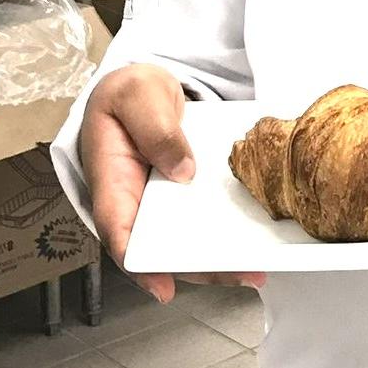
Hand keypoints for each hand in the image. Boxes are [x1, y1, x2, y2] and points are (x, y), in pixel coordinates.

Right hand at [80, 63, 265, 303]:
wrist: (142, 83)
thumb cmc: (129, 91)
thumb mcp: (137, 96)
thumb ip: (155, 129)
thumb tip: (182, 170)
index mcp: (112, 181)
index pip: (119, 231)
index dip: (140, 264)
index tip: (164, 285)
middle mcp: (136, 201)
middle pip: (161, 247)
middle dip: (197, 269)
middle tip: (239, 276)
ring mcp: (162, 200)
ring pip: (185, 239)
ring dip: (217, 259)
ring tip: (255, 271)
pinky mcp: (184, 191)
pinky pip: (202, 217)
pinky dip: (223, 231)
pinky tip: (253, 241)